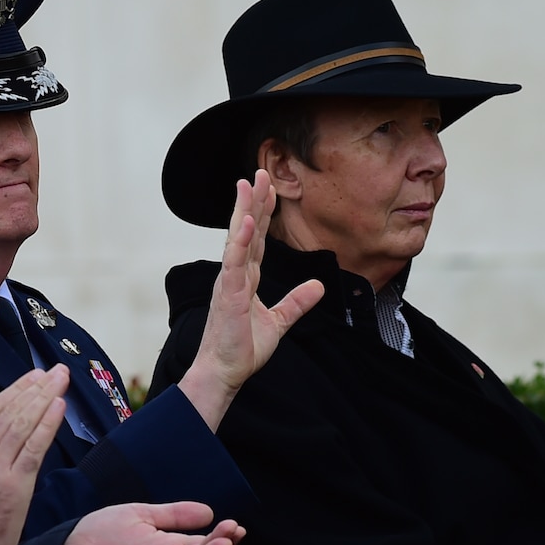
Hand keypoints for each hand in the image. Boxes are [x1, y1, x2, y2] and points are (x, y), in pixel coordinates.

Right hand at [0, 366, 68, 544]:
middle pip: (11, 412)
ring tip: (60, 380)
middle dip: (35, 387)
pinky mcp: (16, 484)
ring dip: (44, 398)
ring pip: (23, 423)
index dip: (14, 391)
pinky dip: (47, 425)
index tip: (32, 377)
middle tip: (55, 371)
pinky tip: (59, 407)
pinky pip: (34, 448)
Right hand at [180, 171, 323, 428]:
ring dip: (244, 210)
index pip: (257, 239)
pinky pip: (235, 262)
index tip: (269, 188)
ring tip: (248, 183)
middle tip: (259, 172)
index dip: (263, 212)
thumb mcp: (279, 323)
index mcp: (246, 278)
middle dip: (253, 200)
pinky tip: (248, 222)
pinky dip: (241, 241)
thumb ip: (296, 302)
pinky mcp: (229, 293)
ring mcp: (230, 281)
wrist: (226, 372)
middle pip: (246, 230)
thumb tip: (318, 287)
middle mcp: (236, 274)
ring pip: (238, 238)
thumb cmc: (242, 349)